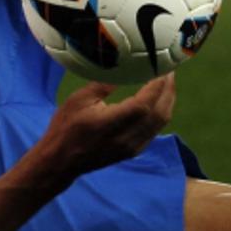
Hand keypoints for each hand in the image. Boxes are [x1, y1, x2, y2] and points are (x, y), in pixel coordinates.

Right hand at [35, 74, 176, 179]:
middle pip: (159, 113)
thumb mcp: (78, 100)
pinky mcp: (133, 151)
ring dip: (167, 101)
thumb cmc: (66, 127)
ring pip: (160, 123)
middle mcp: (125, 138)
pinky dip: (161, 113)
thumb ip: (103, 85)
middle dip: (167, 90)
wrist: (61, 161)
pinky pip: (155, 130)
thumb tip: (124, 68)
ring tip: (167, 83)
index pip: (143, 105)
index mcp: (109, 124)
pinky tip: (158, 101)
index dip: (156, 86)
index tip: (161, 68)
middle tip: (169, 71)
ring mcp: (131, 147)